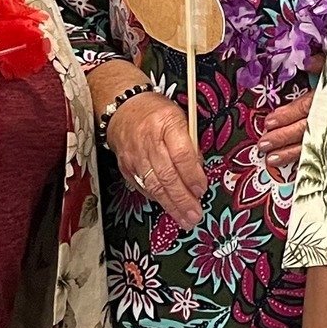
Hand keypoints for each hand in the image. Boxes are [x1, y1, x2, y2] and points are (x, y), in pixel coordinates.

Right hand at [106, 90, 207, 228]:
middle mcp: (148, 140)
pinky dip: (157, 198)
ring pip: (154, 185)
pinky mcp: (126, 166)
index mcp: (167, 122)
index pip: (181, 153)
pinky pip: (143, 187)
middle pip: (167, 175)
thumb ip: (190, 142)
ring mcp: (135, 155)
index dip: (193, 175)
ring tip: (184, 218)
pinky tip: (167, 207)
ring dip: (171, 205)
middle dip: (183, 199)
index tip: (202, 189)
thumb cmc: (156, 112)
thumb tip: (199, 170)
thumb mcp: (180, 117)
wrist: (124, 109)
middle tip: (195, 214)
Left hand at [258, 54, 324, 175]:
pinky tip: (297, 171)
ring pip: (313, 145)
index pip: (305, 107)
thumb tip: (305, 61)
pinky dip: (310, 163)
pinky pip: (326, 156)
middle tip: (263, 144)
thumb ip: (324, 64)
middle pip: (305, 129)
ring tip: (271, 160)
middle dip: (282, 138)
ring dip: (290, 153)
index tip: (269, 121)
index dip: (287, 115)